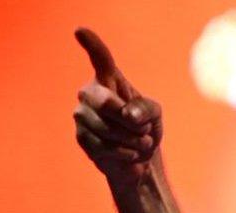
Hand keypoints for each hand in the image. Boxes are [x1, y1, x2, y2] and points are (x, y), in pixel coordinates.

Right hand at [73, 28, 161, 187]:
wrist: (139, 158)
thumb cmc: (145, 129)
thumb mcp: (154, 115)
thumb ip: (146, 109)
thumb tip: (128, 114)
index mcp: (109, 80)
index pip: (100, 59)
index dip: (92, 45)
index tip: (80, 31)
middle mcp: (90, 94)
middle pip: (105, 103)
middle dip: (131, 122)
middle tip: (144, 131)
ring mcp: (82, 116)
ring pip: (107, 129)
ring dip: (133, 140)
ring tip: (141, 143)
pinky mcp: (82, 138)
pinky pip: (104, 146)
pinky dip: (125, 153)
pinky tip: (131, 153)